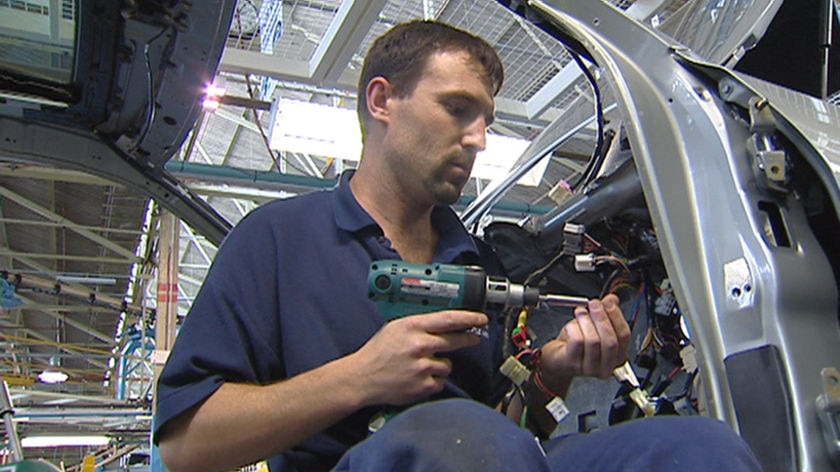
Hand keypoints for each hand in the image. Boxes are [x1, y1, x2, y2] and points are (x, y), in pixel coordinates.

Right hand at [351, 310, 487, 405]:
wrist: (362, 378)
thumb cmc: (378, 352)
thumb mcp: (395, 328)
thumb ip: (418, 324)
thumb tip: (444, 321)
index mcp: (412, 327)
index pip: (448, 319)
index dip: (469, 318)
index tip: (481, 318)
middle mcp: (419, 345)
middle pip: (455, 340)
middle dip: (467, 339)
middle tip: (472, 339)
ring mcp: (422, 367)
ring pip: (448, 364)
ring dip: (441, 364)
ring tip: (422, 365)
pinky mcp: (423, 386)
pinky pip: (440, 381)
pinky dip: (433, 380)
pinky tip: (418, 378)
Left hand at [538, 294, 629, 390]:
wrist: (557, 359)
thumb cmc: (575, 345)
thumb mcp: (593, 326)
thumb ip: (606, 313)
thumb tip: (612, 300)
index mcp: (617, 356)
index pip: (624, 336)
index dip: (616, 316)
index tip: (609, 302)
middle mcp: (606, 366)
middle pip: (610, 341)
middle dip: (602, 318)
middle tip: (594, 304)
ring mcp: (590, 368)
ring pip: (593, 340)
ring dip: (586, 321)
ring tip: (580, 313)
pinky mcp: (573, 364)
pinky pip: (577, 342)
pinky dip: (574, 328)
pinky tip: (570, 326)